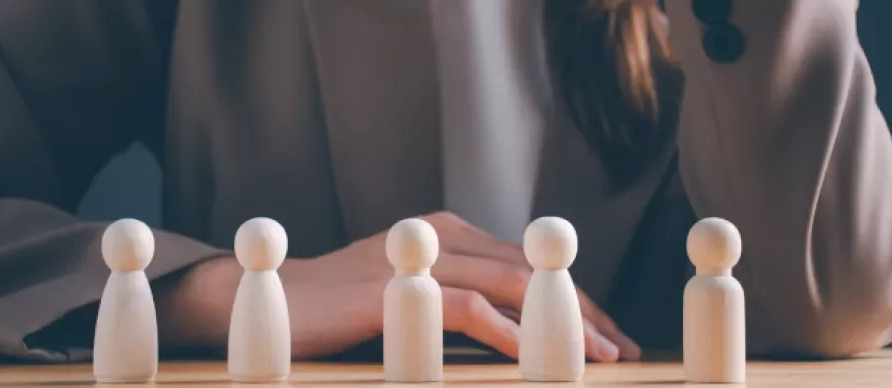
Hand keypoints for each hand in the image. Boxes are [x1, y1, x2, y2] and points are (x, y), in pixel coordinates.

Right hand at [156, 211, 640, 361]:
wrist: (269, 301)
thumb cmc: (341, 308)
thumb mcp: (409, 295)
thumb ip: (457, 301)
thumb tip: (515, 338)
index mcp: (446, 234)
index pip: (525, 264)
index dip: (575, 299)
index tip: (609, 337)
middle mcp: (437, 237)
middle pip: (529, 271)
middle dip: (583, 311)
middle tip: (621, 351)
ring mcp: (416, 261)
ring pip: (510, 287)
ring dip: (561, 325)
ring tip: (600, 359)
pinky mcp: (395, 292)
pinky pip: (468, 311)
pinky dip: (511, 337)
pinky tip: (537, 363)